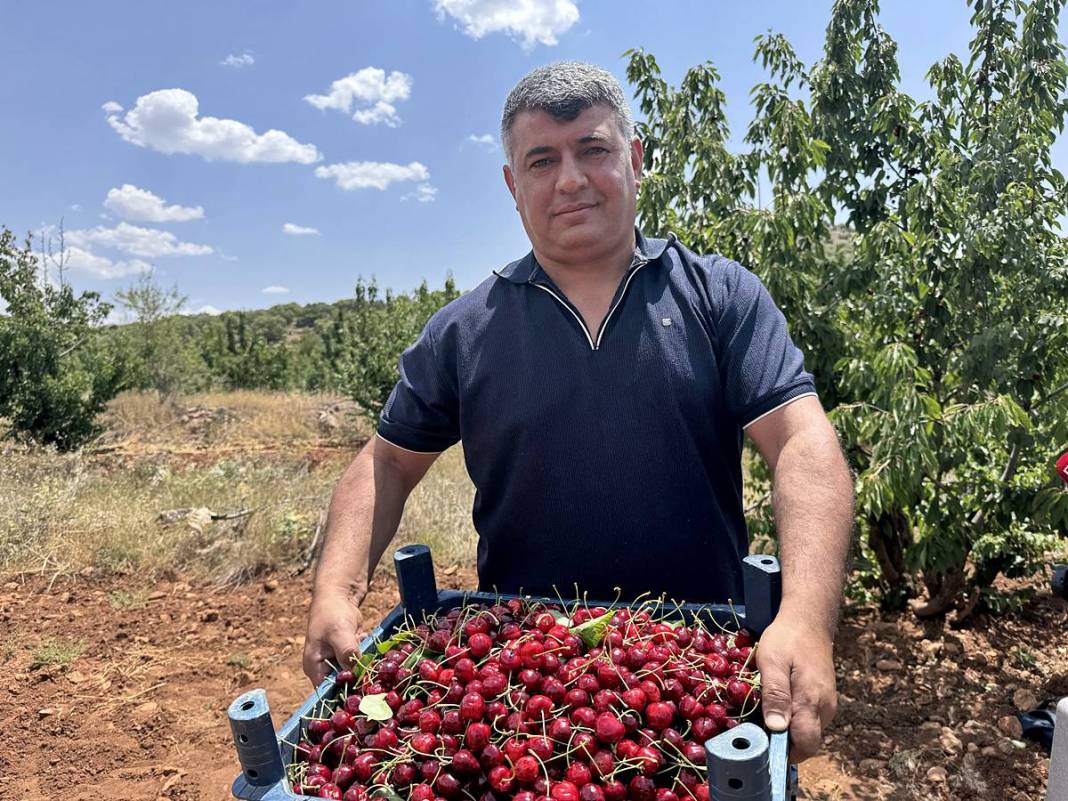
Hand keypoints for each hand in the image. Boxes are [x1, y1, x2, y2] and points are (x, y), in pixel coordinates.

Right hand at [302, 590, 363, 686]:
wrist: (338, 594)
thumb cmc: (332, 613)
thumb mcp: (339, 633)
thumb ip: (346, 653)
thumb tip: (356, 672)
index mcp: (314, 667)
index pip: (328, 692)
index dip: (344, 695)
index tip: (363, 693)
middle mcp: (324, 667)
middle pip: (342, 684)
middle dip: (357, 678)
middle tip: (371, 673)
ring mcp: (336, 660)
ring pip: (353, 672)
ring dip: (362, 664)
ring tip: (364, 649)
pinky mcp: (347, 652)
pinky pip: (358, 661)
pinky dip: (364, 654)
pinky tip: (362, 638)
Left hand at [754, 612, 837, 761]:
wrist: (809, 620)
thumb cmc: (787, 638)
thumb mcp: (772, 661)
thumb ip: (775, 694)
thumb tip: (776, 728)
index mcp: (811, 701)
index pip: (806, 745)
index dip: (785, 753)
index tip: (763, 747)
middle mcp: (825, 708)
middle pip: (807, 742)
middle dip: (784, 743)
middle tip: (758, 728)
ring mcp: (827, 704)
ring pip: (809, 731)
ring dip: (789, 731)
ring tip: (764, 714)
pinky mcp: (825, 698)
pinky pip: (810, 719)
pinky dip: (795, 720)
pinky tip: (778, 704)